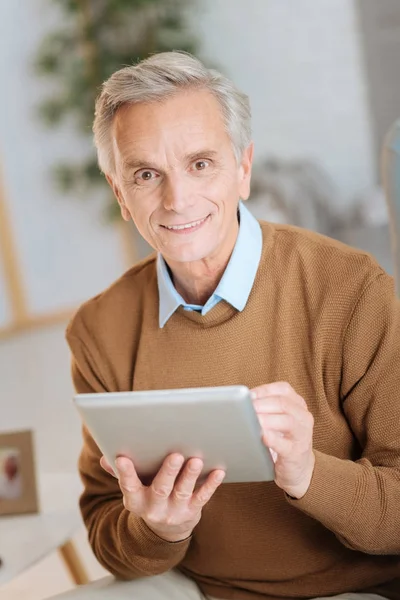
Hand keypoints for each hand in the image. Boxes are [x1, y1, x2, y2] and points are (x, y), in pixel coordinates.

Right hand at [100, 454, 224, 541]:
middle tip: (175, 455)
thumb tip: (105, 458)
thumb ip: (121, 474)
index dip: (125, 473)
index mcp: (135, 500)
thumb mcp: (133, 490)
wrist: (166, 530)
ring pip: (182, 492)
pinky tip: (218, 471)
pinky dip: (211, 485)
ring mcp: (174, 511)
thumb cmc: (147, 496)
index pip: (128, 486)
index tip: (122, 458)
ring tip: (196, 460)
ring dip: (189, 476)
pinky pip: (202, 498)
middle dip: (168, 472)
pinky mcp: (192, 512)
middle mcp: (154, 507)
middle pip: (160, 488)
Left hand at [251, 382, 314, 498]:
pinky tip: (262, 436)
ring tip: (252, 420)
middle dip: (262, 404)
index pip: (283, 389)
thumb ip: (265, 408)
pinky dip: (273, 439)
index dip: (264, 390)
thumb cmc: (283, 439)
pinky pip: (285, 445)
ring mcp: (303, 435)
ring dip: (267, 419)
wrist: (299, 469)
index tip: (248, 396)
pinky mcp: (296, 454)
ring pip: (287, 421)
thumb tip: (241, 401)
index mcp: (298, 404)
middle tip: (245, 408)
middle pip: (283, 403)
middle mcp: (303, 417)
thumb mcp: (278, 419)